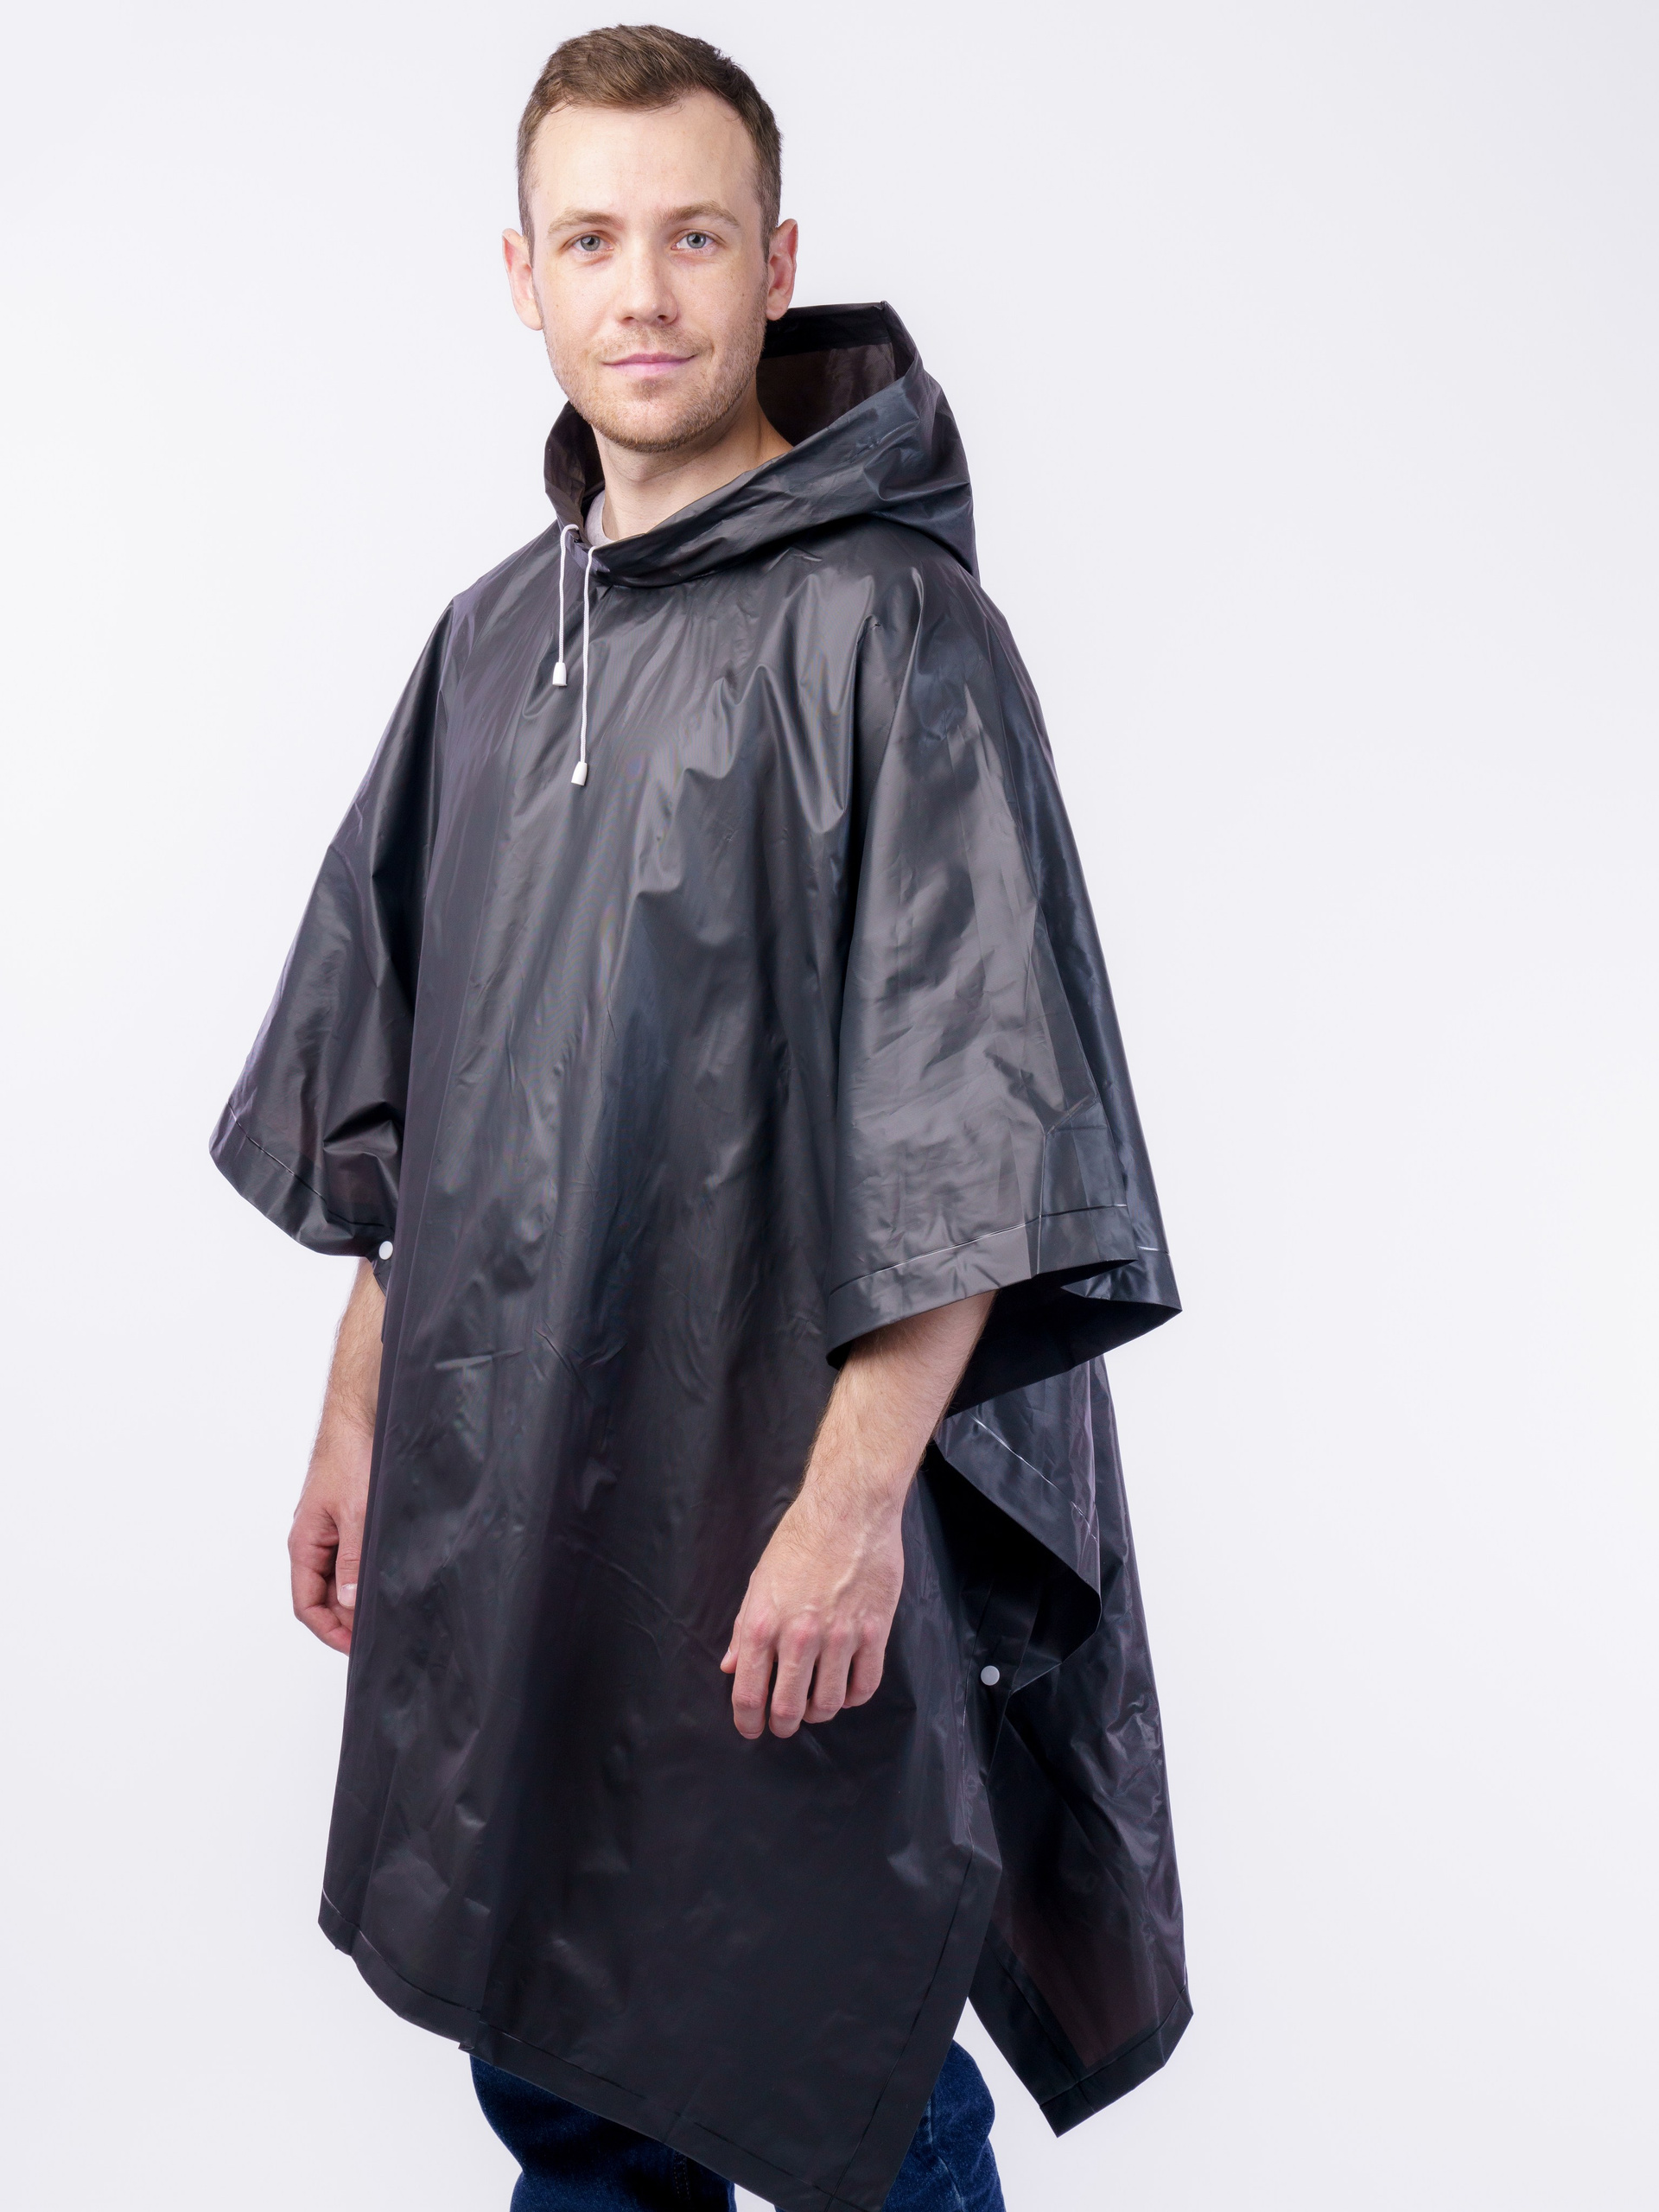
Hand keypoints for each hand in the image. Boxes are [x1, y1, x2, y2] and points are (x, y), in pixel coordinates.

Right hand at [289, 1415, 371, 1653]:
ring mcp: (331, 1531)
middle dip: (349, 1618)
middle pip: (325, 1597)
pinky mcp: (349, 1520)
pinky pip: (354, 1557)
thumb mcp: (355, 1514)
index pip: (307, 1606)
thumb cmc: (349, 1457)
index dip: (330, 1631)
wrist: (360, 1418)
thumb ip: (353, 1560)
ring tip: (390, 1608)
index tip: (357, 1646)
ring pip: (342, 1578)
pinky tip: (391, 1576)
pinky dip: (369, 1572)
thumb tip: (352, 1603)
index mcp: (304, 1545)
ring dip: (361, 1596)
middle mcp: (314, 1542)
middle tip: (382, 1631)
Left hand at [720, 1486, 904, 1738]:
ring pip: (829, 1703)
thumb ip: (743, 1629)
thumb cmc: (800, 1539)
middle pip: (789, 1708)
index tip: (752, 1729)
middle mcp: (799, 1636)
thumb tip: (731, 1667)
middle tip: (784, 1723)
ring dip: (818, 1712)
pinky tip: (846, 1690)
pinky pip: (865, 1685)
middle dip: (783, 1725)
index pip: (748, 1693)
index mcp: (762, 1624)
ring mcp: (840, 1636)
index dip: (748, 1722)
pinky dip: (854, 1697)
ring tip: (815, 1704)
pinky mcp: (875, 1631)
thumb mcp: (759, 1581)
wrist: (849, 1509)